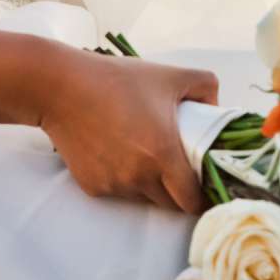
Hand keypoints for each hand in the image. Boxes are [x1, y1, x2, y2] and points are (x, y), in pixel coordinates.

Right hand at [34, 46, 219, 214]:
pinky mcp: (92, 186)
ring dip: (150, 186)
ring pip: (142, 198)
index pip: (192, 201)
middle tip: (177, 168)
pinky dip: (123, 179)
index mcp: (163, 154)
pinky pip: (117, 191)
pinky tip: (116, 152)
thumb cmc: (117, 80)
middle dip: (177, 192)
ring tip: (144, 154)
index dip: (203, 197)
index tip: (205, 185)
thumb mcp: (169, 75)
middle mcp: (139, 177)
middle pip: (170, 204)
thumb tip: (218, 109)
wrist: (61, 87)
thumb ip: (206, 87)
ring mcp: (114, 184)